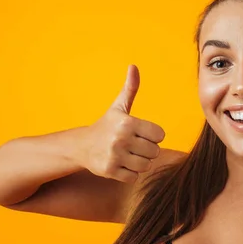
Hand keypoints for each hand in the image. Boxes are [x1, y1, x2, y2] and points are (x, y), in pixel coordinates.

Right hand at [81, 65, 165, 182]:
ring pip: (146, 166)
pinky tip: (121, 165)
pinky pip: (134, 177)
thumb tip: (134, 66)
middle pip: (154, 151)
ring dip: (140, 163)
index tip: (141, 134)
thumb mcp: (118, 106)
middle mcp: (120, 139)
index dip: (153, 135)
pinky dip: (131, 173)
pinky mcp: (110, 171)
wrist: (82, 146)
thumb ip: (130, 88)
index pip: (160, 135)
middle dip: (147, 150)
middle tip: (134, 146)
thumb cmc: (106, 125)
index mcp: (127, 122)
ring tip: (128, 155)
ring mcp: (115, 156)